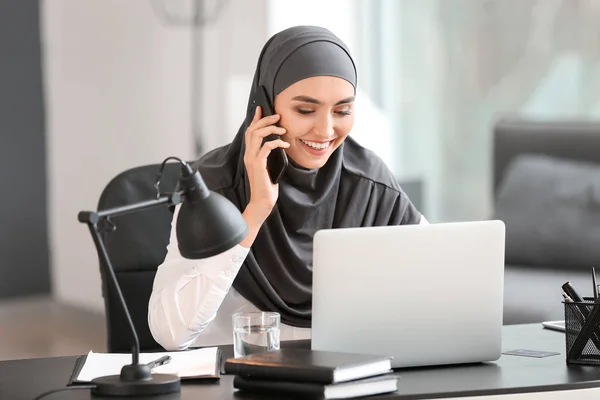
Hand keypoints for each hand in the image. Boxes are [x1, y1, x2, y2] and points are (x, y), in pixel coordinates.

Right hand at [242, 106, 288, 225]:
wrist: (262, 202)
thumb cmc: (267, 187)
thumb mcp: (268, 167)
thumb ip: (268, 156)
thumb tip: (278, 145)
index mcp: (249, 154)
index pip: (249, 132)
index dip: (255, 119)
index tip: (261, 109)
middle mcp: (248, 155)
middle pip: (252, 130)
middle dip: (265, 120)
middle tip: (278, 116)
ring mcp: (252, 159)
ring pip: (257, 135)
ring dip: (271, 129)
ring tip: (283, 129)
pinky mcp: (258, 164)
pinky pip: (266, 147)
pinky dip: (277, 142)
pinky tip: (285, 144)